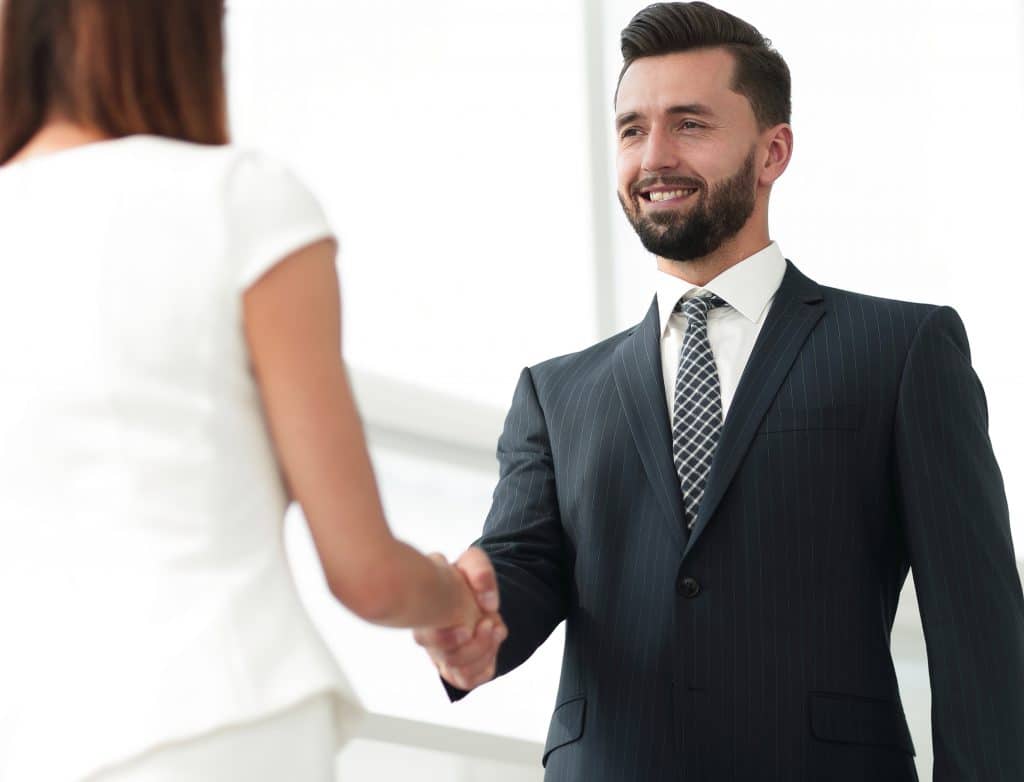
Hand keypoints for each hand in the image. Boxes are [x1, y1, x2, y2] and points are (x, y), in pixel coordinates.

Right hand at [414, 547, 506, 691]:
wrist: (469, 594)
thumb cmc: (462, 578)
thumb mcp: (472, 562)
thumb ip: (480, 571)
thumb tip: (488, 604)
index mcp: (426, 617)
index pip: (425, 638)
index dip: (446, 640)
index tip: (467, 628)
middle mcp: (431, 642)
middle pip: (449, 660)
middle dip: (476, 646)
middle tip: (490, 622)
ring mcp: (443, 657)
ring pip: (461, 673)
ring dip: (485, 652)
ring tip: (496, 628)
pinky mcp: (458, 669)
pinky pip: (470, 680)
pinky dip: (486, 663)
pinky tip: (493, 641)